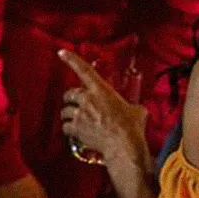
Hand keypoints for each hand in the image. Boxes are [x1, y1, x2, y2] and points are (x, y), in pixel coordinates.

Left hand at [58, 49, 149, 176]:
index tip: (62, 52)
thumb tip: (136, 110)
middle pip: (70, 94)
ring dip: (69, 114)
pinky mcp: (75, 129)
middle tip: (78, 103)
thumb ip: (131, 106)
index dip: (72, 60)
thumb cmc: (131, 127)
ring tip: (77, 119)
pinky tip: (74, 131)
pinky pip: (65, 126)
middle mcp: (87, 100)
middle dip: (72, 98)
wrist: (123, 145)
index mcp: (101, 91)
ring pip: (65, 110)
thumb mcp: (136, 111)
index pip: (84, 70)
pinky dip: (68, 128)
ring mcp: (79, 114)